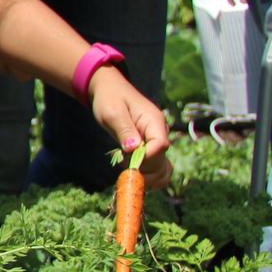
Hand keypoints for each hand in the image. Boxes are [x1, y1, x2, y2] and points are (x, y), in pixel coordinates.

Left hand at [87, 68, 172, 190]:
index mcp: (154, 121)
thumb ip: (124, 130)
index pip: (160, 145)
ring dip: (147, 177)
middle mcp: (159, 132)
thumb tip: (133, 149)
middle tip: (121, 167)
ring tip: (127, 176)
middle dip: (143, 169)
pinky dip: (150, 176)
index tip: (127, 161)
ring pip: (161, 167)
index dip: (146, 157)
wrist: (109, 90)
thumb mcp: (112, 112)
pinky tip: (137, 180)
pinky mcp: (149, 147)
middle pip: (160, 159)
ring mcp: (155, 141)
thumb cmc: (109, 98)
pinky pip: (157, 167)